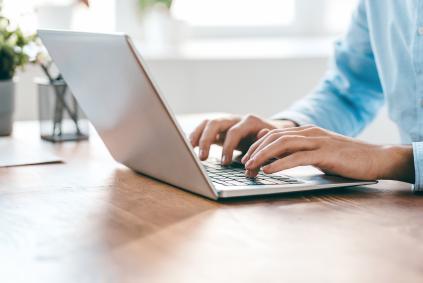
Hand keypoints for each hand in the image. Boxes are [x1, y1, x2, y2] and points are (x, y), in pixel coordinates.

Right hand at [189, 114, 296, 164]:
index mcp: (249, 122)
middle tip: (203, 158)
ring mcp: (226, 122)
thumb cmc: (271, 141)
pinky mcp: (219, 129)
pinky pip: (204, 129)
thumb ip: (263, 151)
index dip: (228, 147)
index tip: (224, 163)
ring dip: (197, 136)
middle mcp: (235, 119)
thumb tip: (256, 158)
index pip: (234, 132)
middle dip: (207, 140)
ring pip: (207, 123)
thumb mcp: (271, 145)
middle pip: (215, 123)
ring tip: (189, 149)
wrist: (272, 131)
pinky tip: (189, 146)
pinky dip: (195, 136)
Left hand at [242, 125, 414, 181]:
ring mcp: (317, 141)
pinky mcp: (325, 153)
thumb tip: (273, 150)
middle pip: (274, 137)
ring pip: (282, 144)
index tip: (246, 158)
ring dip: (263, 156)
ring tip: (250, 167)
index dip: (257, 146)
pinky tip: (269, 170)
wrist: (375, 158)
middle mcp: (309, 132)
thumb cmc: (345, 158)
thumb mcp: (317, 152)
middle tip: (243, 165)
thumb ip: (297, 150)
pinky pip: (297, 157)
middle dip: (255, 151)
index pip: (274, 134)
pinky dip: (280, 164)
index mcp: (306, 131)